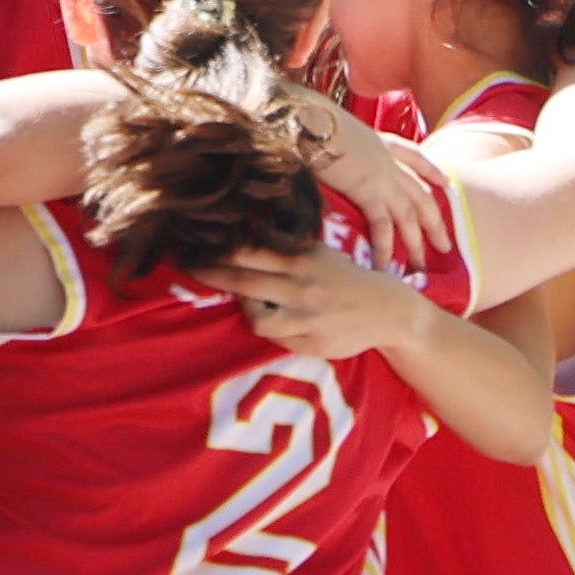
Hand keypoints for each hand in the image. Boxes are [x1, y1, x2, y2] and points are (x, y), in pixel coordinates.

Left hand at [213, 242, 423, 361]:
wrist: (389, 311)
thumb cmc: (348, 278)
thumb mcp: (322, 254)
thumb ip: (287, 248)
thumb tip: (250, 231)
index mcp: (304, 261)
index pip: (252, 252)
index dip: (220, 251)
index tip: (195, 246)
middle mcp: (302, 288)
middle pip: (245, 282)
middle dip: (211, 274)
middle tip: (186, 267)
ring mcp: (306, 318)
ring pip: (257, 318)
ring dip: (248, 310)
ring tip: (251, 302)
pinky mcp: (312, 343)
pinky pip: (277, 339)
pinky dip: (272, 330)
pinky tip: (277, 321)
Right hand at [285, 91, 447, 266]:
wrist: (310, 120)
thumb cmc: (312, 123)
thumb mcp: (335, 131)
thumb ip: (341, 146)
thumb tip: (330, 158)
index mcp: (382, 142)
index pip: (416, 157)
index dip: (432, 171)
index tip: (445, 182)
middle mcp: (389, 160)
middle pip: (421, 194)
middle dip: (435, 221)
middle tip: (445, 245)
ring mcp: (383, 176)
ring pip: (410, 215)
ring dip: (416, 243)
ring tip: (420, 267)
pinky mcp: (369, 191)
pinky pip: (383, 226)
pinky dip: (385, 249)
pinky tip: (384, 267)